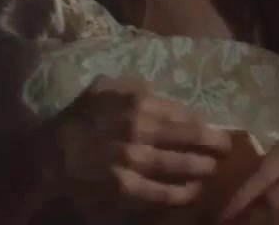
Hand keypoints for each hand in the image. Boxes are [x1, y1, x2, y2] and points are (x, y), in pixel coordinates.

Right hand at [48, 77, 232, 209]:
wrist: (49, 153)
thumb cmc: (79, 116)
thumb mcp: (104, 87)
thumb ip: (135, 86)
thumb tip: (163, 94)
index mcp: (138, 101)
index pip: (186, 114)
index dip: (207, 124)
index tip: (220, 131)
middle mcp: (142, 128)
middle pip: (193, 138)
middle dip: (216, 146)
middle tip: (229, 152)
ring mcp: (136, 159)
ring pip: (183, 165)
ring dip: (204, 168)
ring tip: (215, 171)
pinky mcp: (127, 186)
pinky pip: (164, 192)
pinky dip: (183, 192)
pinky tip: (194, 191)